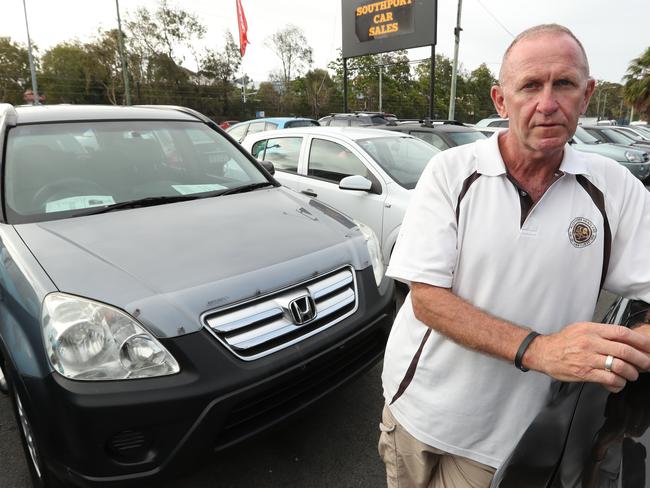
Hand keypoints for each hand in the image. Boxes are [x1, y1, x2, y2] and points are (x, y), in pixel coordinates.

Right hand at [526, 322, 649, 392]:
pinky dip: (618, 383)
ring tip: (632, 375)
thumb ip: (600, 332)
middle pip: (624, 350)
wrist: (543, 352)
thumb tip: (621, 338)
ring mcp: (587, 358)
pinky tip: (618, 383)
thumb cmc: (562, 342)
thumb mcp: (580, 329)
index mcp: (591, 329)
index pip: (622, 332)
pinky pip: (609, 379)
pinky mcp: (584, 372)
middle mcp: (590, 342)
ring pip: (619, 366)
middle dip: (641, 359)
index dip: (639, 341)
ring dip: (631, 373)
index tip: (648, 347)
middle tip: (647, 364)